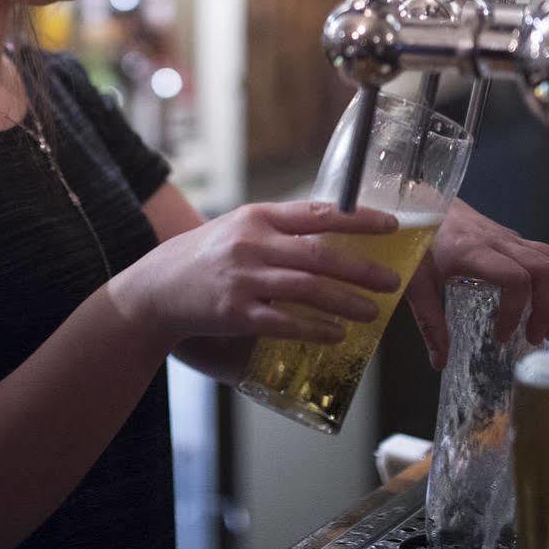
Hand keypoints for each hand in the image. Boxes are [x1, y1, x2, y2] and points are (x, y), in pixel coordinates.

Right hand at [108, 200, 404, 352]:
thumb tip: (333, 236)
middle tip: (392, 281)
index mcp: (257, 217)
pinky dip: (314, 329)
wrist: (156, 288)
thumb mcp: (239, 229)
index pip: (317, 212)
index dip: (358, 219)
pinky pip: (284, 322)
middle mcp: (252, 243)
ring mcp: (243, 279)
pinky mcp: (235, 313)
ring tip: (373, 311)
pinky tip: (336, 335)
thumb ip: (279, 230)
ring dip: (346, 301)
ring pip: (307, 289)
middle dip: (362, 268)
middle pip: (319, 254)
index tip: (391, 225)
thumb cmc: (205, 257)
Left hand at [403, 200, 548, 366]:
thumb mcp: (416, 283)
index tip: (501, 335)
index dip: (516, 311)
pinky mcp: (513, 237)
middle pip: (546, 270)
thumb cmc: (415, 240)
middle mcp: (498, 240)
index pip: (515, 279)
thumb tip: (441, 362)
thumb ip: (430, 322)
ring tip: (546, 327)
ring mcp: (509, 236)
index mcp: (472, 251)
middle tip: (535, 338)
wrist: (420, 201)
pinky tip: (541, 305)